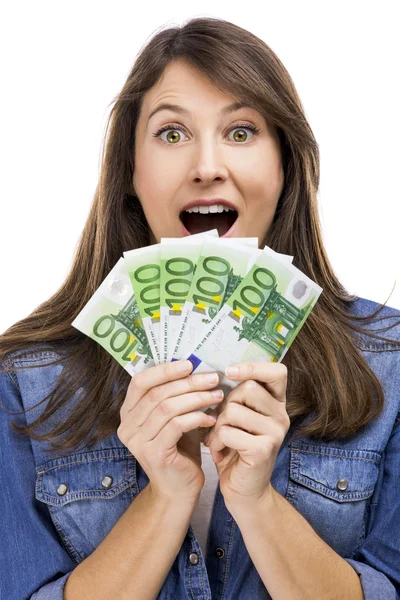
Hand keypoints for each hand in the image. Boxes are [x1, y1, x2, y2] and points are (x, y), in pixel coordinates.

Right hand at [117, 360, 223, 502]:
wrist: (179, 489)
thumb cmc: (179, 449)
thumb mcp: (173, 418)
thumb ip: (175, 396)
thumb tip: (193, 365)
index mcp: (129, 413)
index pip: (141, 381)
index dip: (165, 370)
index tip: (190, 364)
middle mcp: (128, 426)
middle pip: (158, 393)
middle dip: (188, 382)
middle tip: (213, 378)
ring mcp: (138, 441)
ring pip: (168, 407)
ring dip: (197, 398)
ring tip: (217, 395)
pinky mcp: (154, 453)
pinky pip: (177, 425)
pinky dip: (197, 417)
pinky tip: (212, 417)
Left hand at [203, 362, 289, 509]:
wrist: (244, 491)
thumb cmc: (235, 449)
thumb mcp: (237, 418)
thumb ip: (236, 396)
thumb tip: (215, 372)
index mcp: (276, 403)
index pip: (277, 371)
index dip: (253, 366)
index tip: (229, 371)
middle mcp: (281, 415)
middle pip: (248, 388)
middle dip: (226, 403)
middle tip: (221, 421)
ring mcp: (275, 433)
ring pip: (234, 409)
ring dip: (217, 425)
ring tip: (219, 438)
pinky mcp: (263, 450)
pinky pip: (228, 431)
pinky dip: (216, 441)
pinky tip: (219, 451)